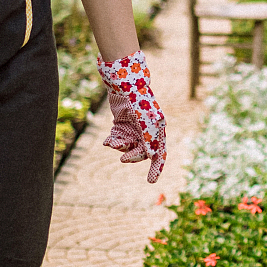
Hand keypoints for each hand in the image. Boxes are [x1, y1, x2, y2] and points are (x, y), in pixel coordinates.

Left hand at [98, 49, 166, 182]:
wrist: (124, 84)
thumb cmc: (137, 102)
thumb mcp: (145, 123)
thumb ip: (150, 139)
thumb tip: (154, 156)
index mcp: (157, 130)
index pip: (159, 153)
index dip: (156, 168)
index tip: (150, 181)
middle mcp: (147, 131)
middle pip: (140, 152)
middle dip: (131, 155)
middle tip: (122, 160)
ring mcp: (134, 128)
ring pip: (127, 147)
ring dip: (119, 147)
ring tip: (111, 142)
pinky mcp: (122, 125)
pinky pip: (118, 139)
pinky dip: (112, 141)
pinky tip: (107, 141)